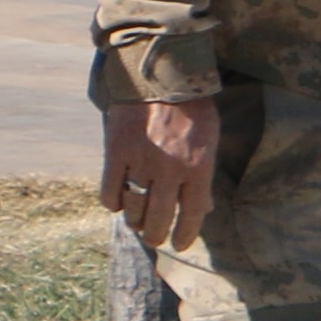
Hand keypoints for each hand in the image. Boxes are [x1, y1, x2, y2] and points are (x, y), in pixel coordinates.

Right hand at [104, 94, 223, 258]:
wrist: (159, 76)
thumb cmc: (191, 109)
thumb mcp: (210, 140)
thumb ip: (204, 175)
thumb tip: (204, 209)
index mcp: (198, 168)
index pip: (191, 215)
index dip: (184, 235)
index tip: (179, 244)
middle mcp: (170, 170)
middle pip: (159, 219)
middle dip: (156, 234)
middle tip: (153, 237)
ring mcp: (141, 163)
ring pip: (133, 210)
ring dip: (134, 221)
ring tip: (137, 221)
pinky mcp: (116, 153)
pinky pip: (110, 192)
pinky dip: (113, 202)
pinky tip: (118, 201)